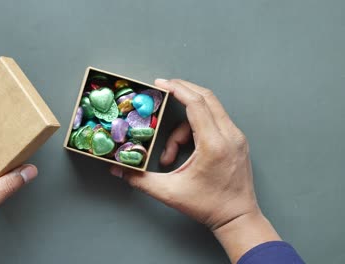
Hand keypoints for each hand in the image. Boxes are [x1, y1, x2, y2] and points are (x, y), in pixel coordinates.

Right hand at [110, 79, 279, 262]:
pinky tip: (186, 148)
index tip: (160, 83)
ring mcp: (237, 137)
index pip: (196, 104)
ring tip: (171, 152)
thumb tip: (117, 170)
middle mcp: (229, 135)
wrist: (237, 218)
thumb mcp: (169, 192)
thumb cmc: (207, 206)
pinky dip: (197, 127)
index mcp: (213, 144)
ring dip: (186, 122)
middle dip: (183, 90)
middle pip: (206, 97)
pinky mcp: (238, 141)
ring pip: (210, 110)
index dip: (177, 90)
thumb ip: (140, 179)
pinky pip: (215, 120)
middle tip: (163, 88)